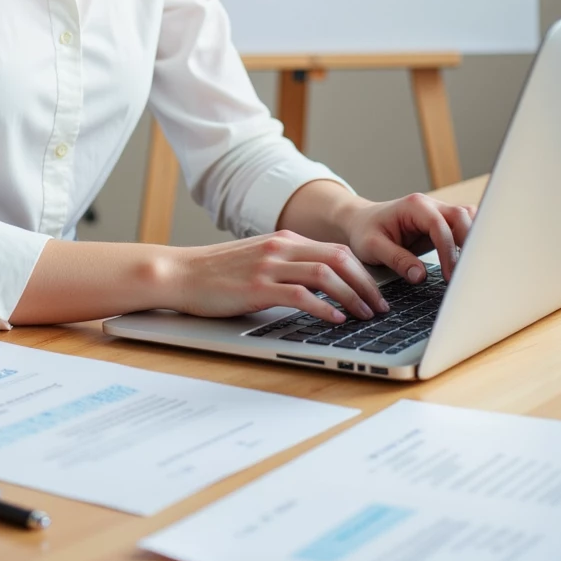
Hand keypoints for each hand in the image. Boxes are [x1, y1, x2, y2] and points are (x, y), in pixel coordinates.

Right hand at [172, 230, 390, 325]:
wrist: (180, 273)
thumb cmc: (216, 273)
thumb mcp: (258, 260)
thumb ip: (286, 265)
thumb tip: (320, 285)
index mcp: (283, 240)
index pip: (336, 251)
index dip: (363, 272)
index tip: (376, 292)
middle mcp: (280, 248)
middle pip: (339, 259)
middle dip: (366, 284)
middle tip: (380, 307)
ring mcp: (269, 266)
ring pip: (326, 275)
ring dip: (352, 297)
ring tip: (365, 316)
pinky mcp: (257, 288)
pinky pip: (301, 295)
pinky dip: (325, 308)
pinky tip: (335, 320)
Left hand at [342, 193, 475, 282]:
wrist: (360, 222)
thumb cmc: (364, 231)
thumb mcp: (372, 247)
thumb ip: (397, 260)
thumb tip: (420, 276)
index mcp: (414, 206)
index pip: (440, 226)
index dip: (448, 251)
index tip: (450, 276)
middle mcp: (430, 205)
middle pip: (462, 217)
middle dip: (469, 244)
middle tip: (468, 274)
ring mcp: (438, 212)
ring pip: (468, 219)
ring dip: (474, 240)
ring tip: (473, 268)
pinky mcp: (442, 224)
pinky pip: (464, 227)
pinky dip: (471, 240)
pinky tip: (470, 261)